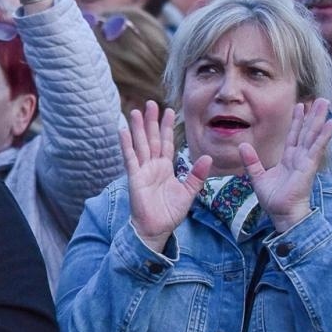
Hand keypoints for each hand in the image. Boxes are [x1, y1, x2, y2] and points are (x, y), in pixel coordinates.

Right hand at [121, 101, 210, 250]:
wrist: (157, 229)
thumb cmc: (170, 212)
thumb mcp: (188, 192)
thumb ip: (196, 175)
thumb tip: (208, 158)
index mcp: (165, 168)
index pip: (166, 143)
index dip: (166, 127)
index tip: (168, 110)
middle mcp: (152, 166)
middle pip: (152, 139)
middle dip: (151, 121)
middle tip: (150, 103)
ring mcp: (142, 171)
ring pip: (140, 145)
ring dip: (137, 128)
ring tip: (135, 111)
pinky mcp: (134, 178)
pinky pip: (130, 159)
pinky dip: (126, 145)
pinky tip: (122, 131)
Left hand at [239, 99, 331, 231]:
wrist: (281, 213)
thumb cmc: (273, 199)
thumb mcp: (257, 176)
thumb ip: (251, 160)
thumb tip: (242, 145)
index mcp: (288, 159)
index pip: (294, 135)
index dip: (297, 121)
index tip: (300, 106)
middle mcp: (299, 157)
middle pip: (306, 132)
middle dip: (312, 115)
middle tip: (320, 99)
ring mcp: (306, 161)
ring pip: (313, 136)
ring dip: (320, 119)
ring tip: (326, 104)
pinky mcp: (309, 167)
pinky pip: (316, 148)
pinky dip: (323, 136)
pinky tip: (330, 124)